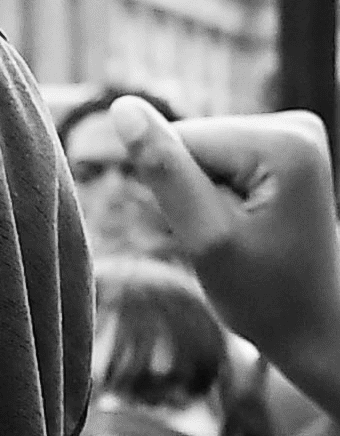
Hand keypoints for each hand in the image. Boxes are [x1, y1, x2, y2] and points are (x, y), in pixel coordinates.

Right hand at [107, 97, 339, 418]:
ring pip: (205, 156)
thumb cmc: (264, 296)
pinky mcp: (288, 151)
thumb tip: (121, 109)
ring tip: (238, 240)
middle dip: (192, 197)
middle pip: (197, 143)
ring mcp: (296, 135)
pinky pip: (224, 164)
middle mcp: (296, 124)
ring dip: (204, 202)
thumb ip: (165, 173)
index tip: (210, 239)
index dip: (173, 196)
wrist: (315, 325)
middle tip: (226, 245)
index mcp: (284, 141)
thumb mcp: (206, 239)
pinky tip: (246, 228)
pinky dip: (219, 201)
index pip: (184, 140)